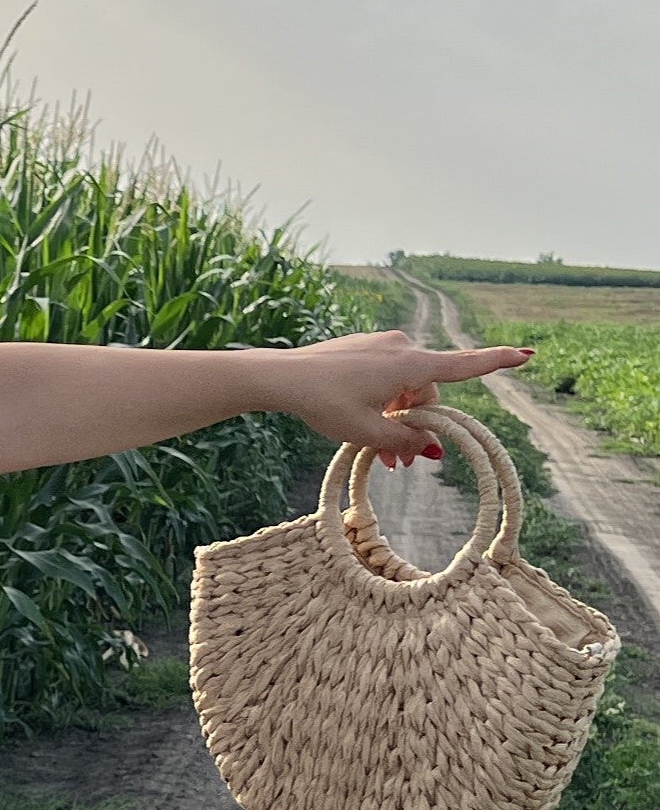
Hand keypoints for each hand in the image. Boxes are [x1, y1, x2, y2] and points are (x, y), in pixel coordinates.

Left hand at [264, 330, 533, 467]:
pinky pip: (385, 378)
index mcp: (410, 365)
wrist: (281, 376)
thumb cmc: (324, 403)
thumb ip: (406, 440)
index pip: (464, 366)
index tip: (527, 354)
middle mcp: (400, 348)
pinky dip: (383, 402)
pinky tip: (362, 424)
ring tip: (382, 455)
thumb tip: (433, 447)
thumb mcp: (368, 432)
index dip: (497, 362)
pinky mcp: (362, 349)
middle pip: (427, 392)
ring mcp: (380, 346)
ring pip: (404, 388)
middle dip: (419, 425)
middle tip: (401, 463)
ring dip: (398, 418)